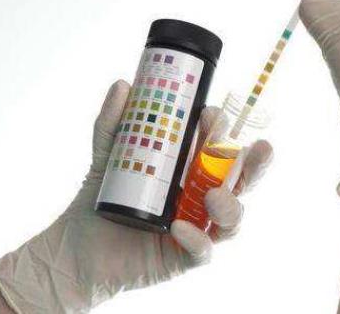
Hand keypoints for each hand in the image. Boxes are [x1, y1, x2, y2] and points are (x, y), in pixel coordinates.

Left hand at [0, 80, 272, 312]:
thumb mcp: (108, 156)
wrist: (76, 248)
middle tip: (263, 148)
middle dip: (256, 164)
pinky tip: (179, 228)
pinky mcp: (183, 255)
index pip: (219, 149)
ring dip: (231, 205)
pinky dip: (198, 240)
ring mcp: (195, 226)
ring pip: (233, 218)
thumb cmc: (100, 198)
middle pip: (239, 181)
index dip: (223, 132)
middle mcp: (199, 196)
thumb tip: (123, 84)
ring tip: (213, 196)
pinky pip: (203, 251)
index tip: (211, 115)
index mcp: (189, 169)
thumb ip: (114, 122)